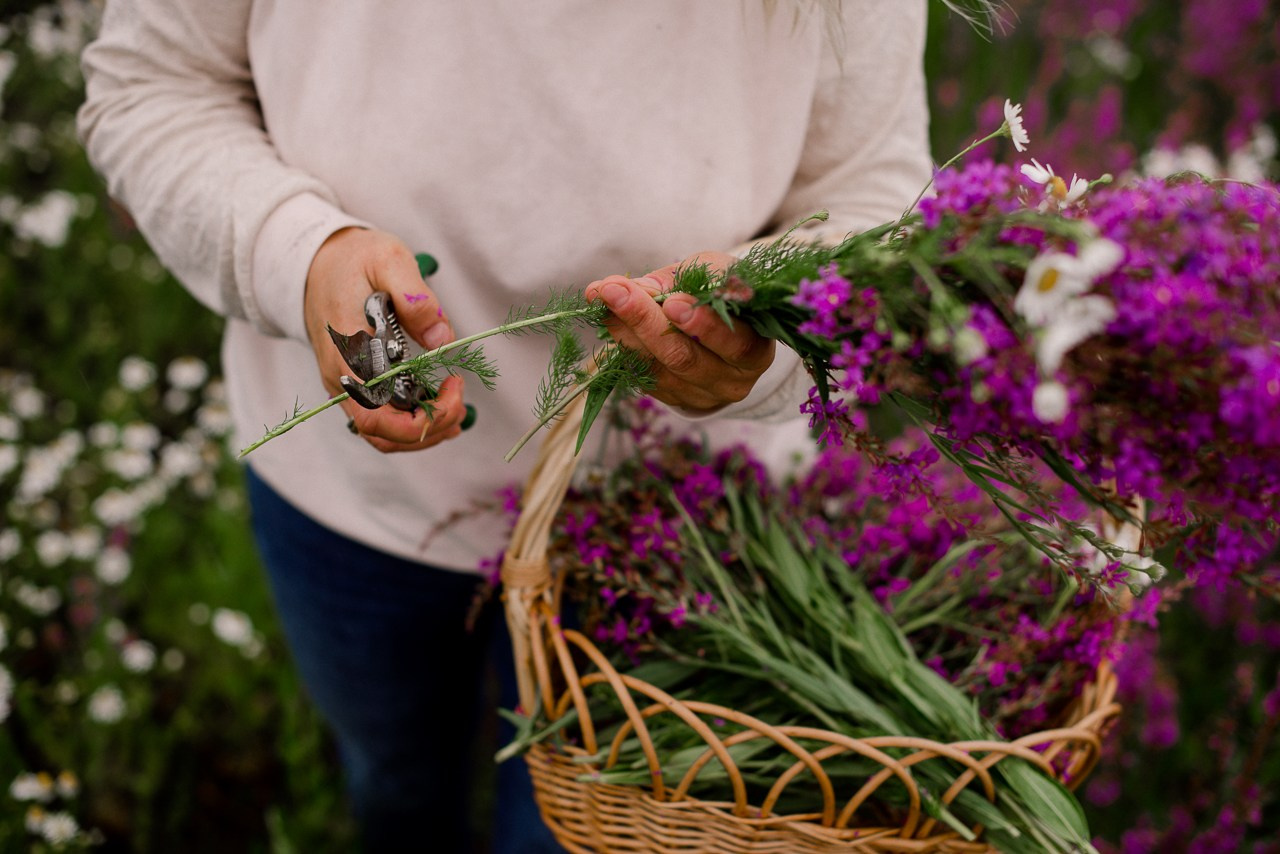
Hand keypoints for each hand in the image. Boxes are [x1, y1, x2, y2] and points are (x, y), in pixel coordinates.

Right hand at [304, 227, 468, 452]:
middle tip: (461, 398)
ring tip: (458, 410)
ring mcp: (345, 386)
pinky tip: (440, 410)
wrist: (316, 261)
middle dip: (430, 427)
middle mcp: (341, 379)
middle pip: (382, 434)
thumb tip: (441, 341)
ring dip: (423, 432)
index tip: (454, 381)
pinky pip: (380, 420)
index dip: (424, 413)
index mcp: (347, 354)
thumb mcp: (387, 260)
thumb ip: (415, 298)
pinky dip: (412, 425)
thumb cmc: (353, 259)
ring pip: (381, 435)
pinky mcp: (354, 384)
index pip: (377, 415)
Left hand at [584, 251, 774, 412]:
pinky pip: (643, 376)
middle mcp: (731, 382)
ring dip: (624, 331)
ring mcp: (700, 395)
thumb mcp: (716, 274)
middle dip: (645, 321)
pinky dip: (622, 344)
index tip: (672, 300)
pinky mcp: (674, 399)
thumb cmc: (723, 293)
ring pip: (656, 369)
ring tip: (603, 297)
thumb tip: (638, 287)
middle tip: (615, 291)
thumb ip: (685, 279)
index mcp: (756, 353)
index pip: (735, 345)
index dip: (705, 325)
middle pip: (685, 359)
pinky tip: (609, 316)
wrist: (725, 326)